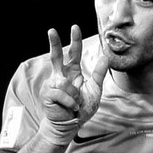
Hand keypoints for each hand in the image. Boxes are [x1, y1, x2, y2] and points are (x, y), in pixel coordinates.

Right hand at [40, 25, 108, 144]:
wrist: (70, 125)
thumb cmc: (81, 108)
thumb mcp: (95, 90)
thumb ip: (99, 73)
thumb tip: (105, 56)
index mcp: (72, 72)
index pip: (73, 53)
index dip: (75, 41)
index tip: (75, 27)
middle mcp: (60, 75)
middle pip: (56, 56)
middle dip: (53, 43)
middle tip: (52, 30)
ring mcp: (52, 84)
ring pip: (65, 83)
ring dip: (74, 96)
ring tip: (74, 104)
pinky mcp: (47, 93)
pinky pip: (61, 93)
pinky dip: (69, 102)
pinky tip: (69, 108)